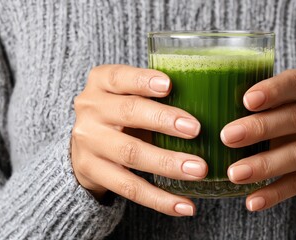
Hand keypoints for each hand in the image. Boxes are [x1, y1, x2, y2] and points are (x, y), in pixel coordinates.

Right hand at [71, 65, 206, 215]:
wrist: (84, 145)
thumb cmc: (122, 113)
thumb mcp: (129, 95)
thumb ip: (156, 95)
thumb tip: (211, 102)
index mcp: (101, 83)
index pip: (118, 77)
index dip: (143, 81)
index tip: (169, 86)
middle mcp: (90, 110)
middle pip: (128, 113)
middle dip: (163, 121)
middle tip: (195, 129)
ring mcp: (88, 143)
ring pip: (130, 154)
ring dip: (167, 163)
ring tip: (199, 170)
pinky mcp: (93, 173)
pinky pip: (129, 188)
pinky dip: (160, 199)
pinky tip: (185, 205)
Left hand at [221, 67, 295, 210]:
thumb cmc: (294, 112)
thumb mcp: (287, 99)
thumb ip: (263, 101)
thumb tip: (213, 111)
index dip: (273, 91)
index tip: (246, 100)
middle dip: (260, 129)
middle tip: (227, 137)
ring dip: (264, 165)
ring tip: (234, 174)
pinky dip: (275, 193)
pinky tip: (252, 201)